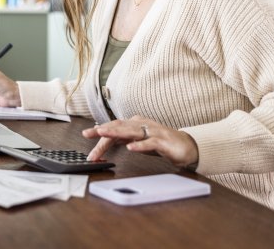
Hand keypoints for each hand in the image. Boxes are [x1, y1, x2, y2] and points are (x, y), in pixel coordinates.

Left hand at [81, 116, 198, 167]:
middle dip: (102, 130)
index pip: (114, 127)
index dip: (99, 131)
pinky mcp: (163, 141)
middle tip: (87, 133)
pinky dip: (140, 145)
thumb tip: (106, 140)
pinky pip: (150, 143)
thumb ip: (124, 139)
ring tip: (102, 133)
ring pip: (131, 131)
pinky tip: (131, 148)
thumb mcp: (138, 141)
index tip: (86, 135)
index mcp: (135, 124)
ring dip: (115, 132)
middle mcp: (142, 125)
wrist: (187, 146)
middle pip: (119, 126)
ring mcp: (153, 132)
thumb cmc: (162, 143)